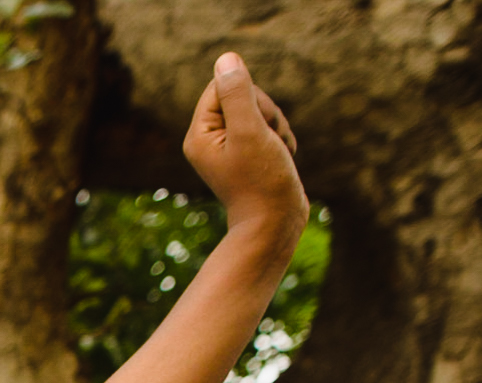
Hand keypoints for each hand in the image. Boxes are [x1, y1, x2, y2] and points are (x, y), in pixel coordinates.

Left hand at [184, 53, 305, 237]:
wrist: (276, 224)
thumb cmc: (262, 180)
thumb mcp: (250, 131)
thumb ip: (237, 94)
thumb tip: (226, 59)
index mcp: (199, 134)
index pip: (222, 86)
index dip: (249, 98)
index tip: (254, 126)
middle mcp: (209, 140)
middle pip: (243, 96)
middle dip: (266, 114)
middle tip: (268, 143)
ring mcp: (229, 147)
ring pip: (261, 111)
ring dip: (277, 127)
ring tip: (276, 153)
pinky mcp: (248, 153)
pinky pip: (269, 128)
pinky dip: (281, 139)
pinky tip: (282, 159)